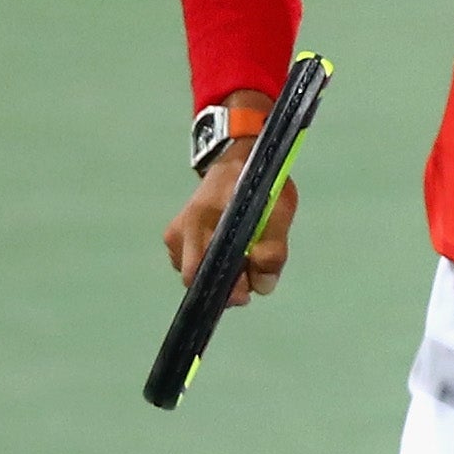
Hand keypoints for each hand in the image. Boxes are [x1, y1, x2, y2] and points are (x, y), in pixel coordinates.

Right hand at [161, 146, 297, 305]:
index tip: (247, 293)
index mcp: (203, 218)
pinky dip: (213, 264)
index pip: (200, 271)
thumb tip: (262, 286)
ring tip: (244, 256)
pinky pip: (194, 264)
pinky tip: (230, 249)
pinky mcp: (174, 236)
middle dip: (225, 285)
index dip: (224, 289)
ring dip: (221, 274)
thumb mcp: (278, 210)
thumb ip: (272, 249)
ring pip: (196, 273)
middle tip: (251, 278)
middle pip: (195, 279)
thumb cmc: (260, 184)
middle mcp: (181, 229)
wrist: (237, 159)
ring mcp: (174, 234)